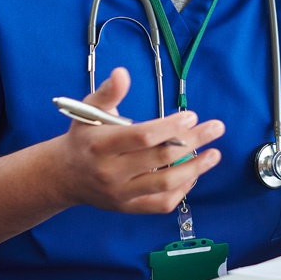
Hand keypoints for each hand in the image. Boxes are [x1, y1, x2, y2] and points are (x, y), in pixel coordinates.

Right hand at [55, 66, 223, 212]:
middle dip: (193, 142)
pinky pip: (160, 204)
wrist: (65, 174)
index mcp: (101, 144)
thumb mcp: (89, 110)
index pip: (142, 136)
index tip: (191, 115)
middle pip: (159, 159)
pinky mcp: (127, 207)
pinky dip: (181, 190)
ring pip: (165, 184)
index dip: (170, 126)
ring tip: (214, 154)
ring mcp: (120, 192)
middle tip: (215, 128)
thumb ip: (109, 92)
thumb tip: (122, 73)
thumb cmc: (83, 137)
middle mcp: (110, 171)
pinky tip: (193, 174)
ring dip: (195, 169)